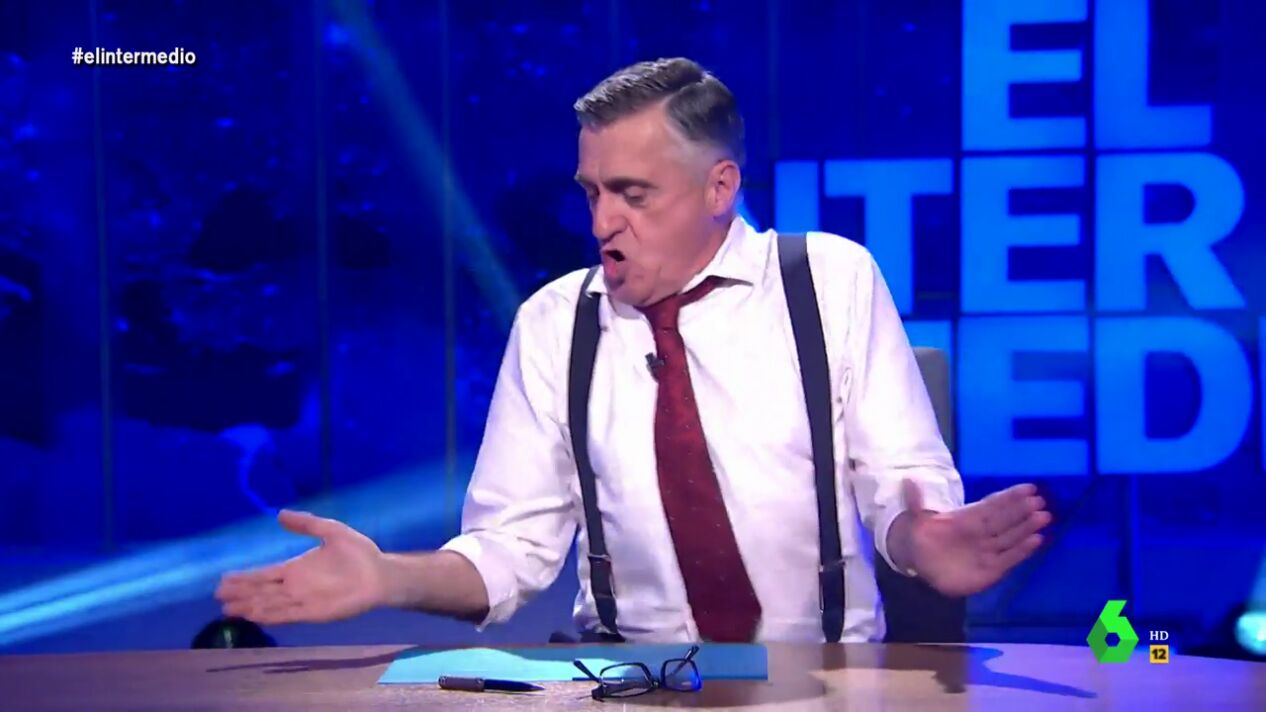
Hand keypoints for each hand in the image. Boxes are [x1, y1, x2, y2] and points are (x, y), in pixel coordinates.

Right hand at [215, 510, 388, 624]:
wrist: (381, 573)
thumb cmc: (359, 553)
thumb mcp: (331, 531)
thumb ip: (307, 524)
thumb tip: (280, 514)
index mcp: (296, 568)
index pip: (264, 574)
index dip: (245, 578)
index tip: (224, 579)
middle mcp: (295, 586)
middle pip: (261, 591)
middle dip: (241, 594)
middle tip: (218, 596)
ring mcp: (303, 600)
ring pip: (270, 604)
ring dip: (250, 607)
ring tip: (228, 609)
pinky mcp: (314, 612)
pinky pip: (288, 615)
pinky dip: (270, 615)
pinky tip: (255, 615)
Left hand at [899, 480, 1051, 596]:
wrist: (925, 566)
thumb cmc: (926, 539)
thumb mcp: (916, 522)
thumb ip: (914, 503)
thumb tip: (907, 479)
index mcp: (967, 518)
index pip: (991, 505)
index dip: (1009, 497)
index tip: (1029, 488)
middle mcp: (982, 532)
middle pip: (1005, 520)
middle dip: (1022, 510)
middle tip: (1041, 501)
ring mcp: (988, 550)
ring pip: (1011, 537)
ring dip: (1027, 528)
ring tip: (1044, 517)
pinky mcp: (992, 569)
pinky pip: (1010, 558)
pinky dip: (1023, 550)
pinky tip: (1038, 540)